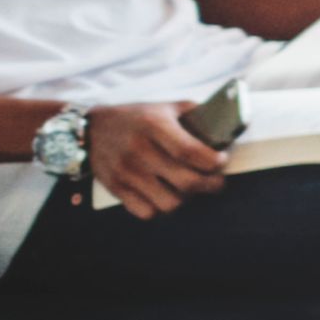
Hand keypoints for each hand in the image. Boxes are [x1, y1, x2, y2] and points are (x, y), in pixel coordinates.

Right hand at [80, 99, 230, 217]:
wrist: (89, 129)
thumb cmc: (138, 118)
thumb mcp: (166, 107)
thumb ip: (197, 113)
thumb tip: (231, 124)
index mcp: (153, 125)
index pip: (190, 152)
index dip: (214, 162)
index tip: (222, 161)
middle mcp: (139, 150)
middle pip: (187, 182)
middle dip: (211, 185)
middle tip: (216, 180)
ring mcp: (126, 171)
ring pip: (169, 203)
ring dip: (185, 198)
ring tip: (187, 188)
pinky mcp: (115, 188)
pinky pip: (147, 212)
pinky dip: (160, 208)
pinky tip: (163, 194)